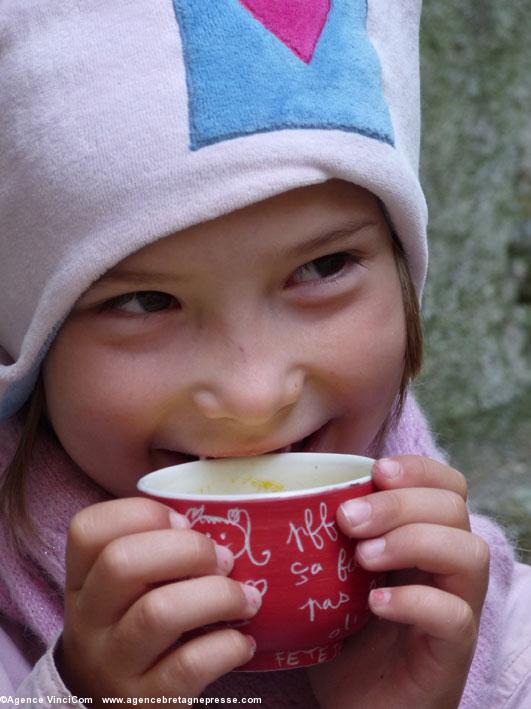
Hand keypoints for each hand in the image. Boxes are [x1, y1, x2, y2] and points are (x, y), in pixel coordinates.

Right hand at [57, 498, 259, 703]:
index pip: (88, 530)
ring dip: (218, 596)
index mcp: (82, 581)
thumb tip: (216, 535)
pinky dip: (227, 646)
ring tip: (246, 599)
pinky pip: (189, 665)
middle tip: (223, 560)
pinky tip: (243, 642)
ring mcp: (112, 665)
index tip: (184, 523)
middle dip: (187, 549)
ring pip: (159, 613)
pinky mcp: (146, 701)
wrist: (116, 708)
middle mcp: (88, 620)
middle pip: (122, 563)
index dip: (141, 513)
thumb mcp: (126, 592)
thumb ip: (155, 555)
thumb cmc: (135, 630)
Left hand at [307, 456, 488, 708]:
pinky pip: (455, 615)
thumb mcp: (331, 569)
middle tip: (349, 518)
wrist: (352, 701)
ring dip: (413, 541)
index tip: (376, 470)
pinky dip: (416, 600)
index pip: (447, 485)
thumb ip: (328, 529)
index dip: (419, 470)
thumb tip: (289, 485)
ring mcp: (456, 608)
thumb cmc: (339, 628)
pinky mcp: (451, 651)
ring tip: (363, 558)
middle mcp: (447, 567)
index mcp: (424, 537)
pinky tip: (375, 604)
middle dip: (400, 504)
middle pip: (454, 510)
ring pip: (469, 554)